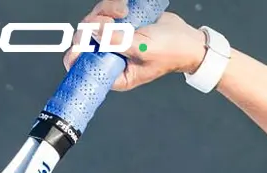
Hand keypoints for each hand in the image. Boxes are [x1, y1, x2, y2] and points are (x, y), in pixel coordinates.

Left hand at [62, 0, 208, 90]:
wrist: (189, 39)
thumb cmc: (173, 52)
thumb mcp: (143, 49)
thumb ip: (116, 41)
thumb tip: (93, 30)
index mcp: (114, 72)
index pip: (81, 66)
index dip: (77, 52)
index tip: (87, 39)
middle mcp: (110, 56)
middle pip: (83, 38)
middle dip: (94, 25)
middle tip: (111, 21)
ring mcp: (112, 38)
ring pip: (93, 21)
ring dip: (105, 11)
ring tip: (123, 12)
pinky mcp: (118, 24)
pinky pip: (104, 11)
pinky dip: (111, 6)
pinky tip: (125, 8)